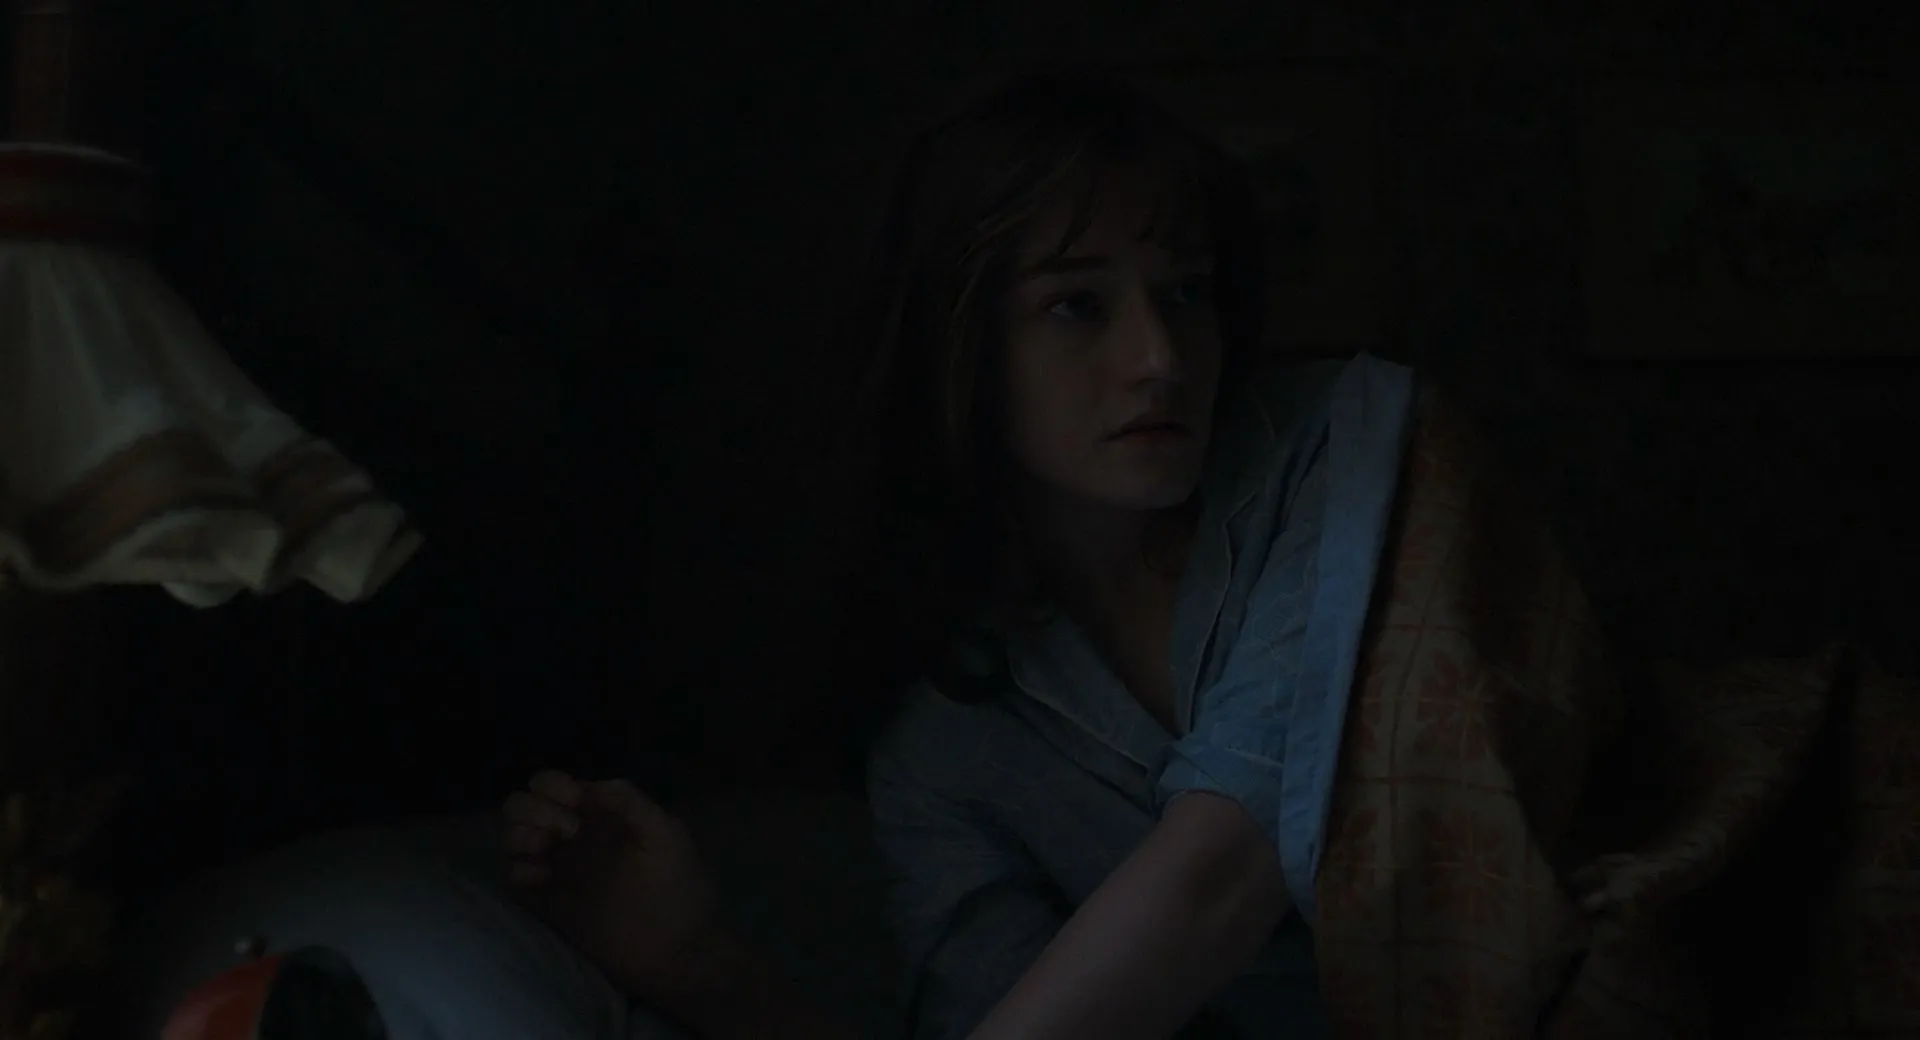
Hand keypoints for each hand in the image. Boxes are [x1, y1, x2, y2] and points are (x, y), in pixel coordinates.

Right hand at [501, 771, 723, 1005]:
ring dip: (518, 837)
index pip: (553, 785)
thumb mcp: (664, 834)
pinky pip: (513, 880)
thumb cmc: (677, 887)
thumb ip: (629, 802)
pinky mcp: (548, 905)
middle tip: (565, 833)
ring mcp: (557, 871)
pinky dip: (516, 872)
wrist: (673, 950)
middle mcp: (571, 838)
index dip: (552, 786)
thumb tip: (587, 786)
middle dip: (530, 810)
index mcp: (598, 815)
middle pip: (522, 807)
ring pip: (512, 840)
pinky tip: (541, 879)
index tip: (573, 803)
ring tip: (545, 851)